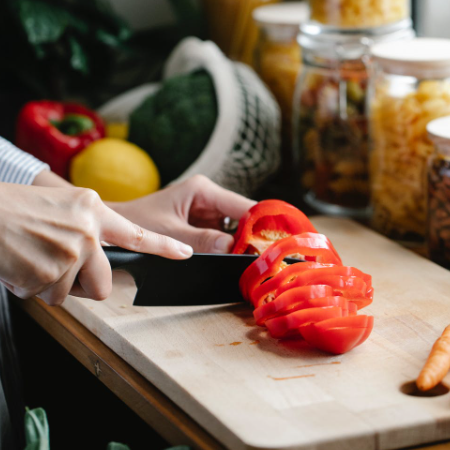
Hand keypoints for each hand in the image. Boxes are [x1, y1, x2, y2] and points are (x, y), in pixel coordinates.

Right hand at [0, 183, 192, 304]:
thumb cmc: (14, 209)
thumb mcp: (61, 207)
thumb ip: (87, 230)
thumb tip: (96, 261)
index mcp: (93, 210)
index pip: (137, 234)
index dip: (164, 247)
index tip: (185, 253)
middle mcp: (88, 230)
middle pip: (105, 282)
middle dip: (84, 285)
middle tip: (59, 270)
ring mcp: (72, 252)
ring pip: (72, 293)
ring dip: (51, 284)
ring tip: (32, 259)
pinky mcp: (51, 272)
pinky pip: (48, 297)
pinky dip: (33, 288)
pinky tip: (20, 266)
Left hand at [110, 175, 255, 253]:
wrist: (115, 226)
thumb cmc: (136, 222)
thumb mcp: (169, 233)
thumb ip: (200, 240)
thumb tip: (232, 248)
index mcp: (202, 190)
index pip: (242, 205)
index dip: (261, 223)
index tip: (274, 243)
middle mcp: (208, 198)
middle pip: (243, 217)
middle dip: (254, 237)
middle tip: (266, 258)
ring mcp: (207, 211)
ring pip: (236, 228)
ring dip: (244, 244)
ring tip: (255, 262)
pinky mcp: (203, 225)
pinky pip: (224, 236)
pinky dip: (231, 249)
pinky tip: (238, 260)